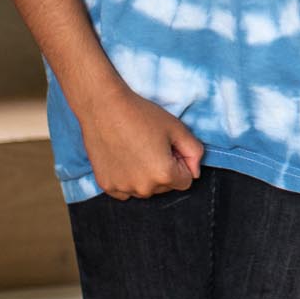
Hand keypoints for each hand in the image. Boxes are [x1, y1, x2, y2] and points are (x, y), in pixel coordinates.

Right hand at [83, 85, 203, 200]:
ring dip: (145, 176)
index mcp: (164, 175)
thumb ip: (194, 152)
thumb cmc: (141, 115)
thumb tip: (195, 172)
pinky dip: (127, 178)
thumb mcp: (177, 128)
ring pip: (145, 189)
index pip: (185, 181)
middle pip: (165, 187)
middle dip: (164, 170)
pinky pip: (125, 190)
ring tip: (136, 150)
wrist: (104, 108)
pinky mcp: (107, 186)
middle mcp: (143, 188)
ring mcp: (123, 188)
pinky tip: (123, 158)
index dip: (180, 162)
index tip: (169, 147)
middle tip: (151, 146)